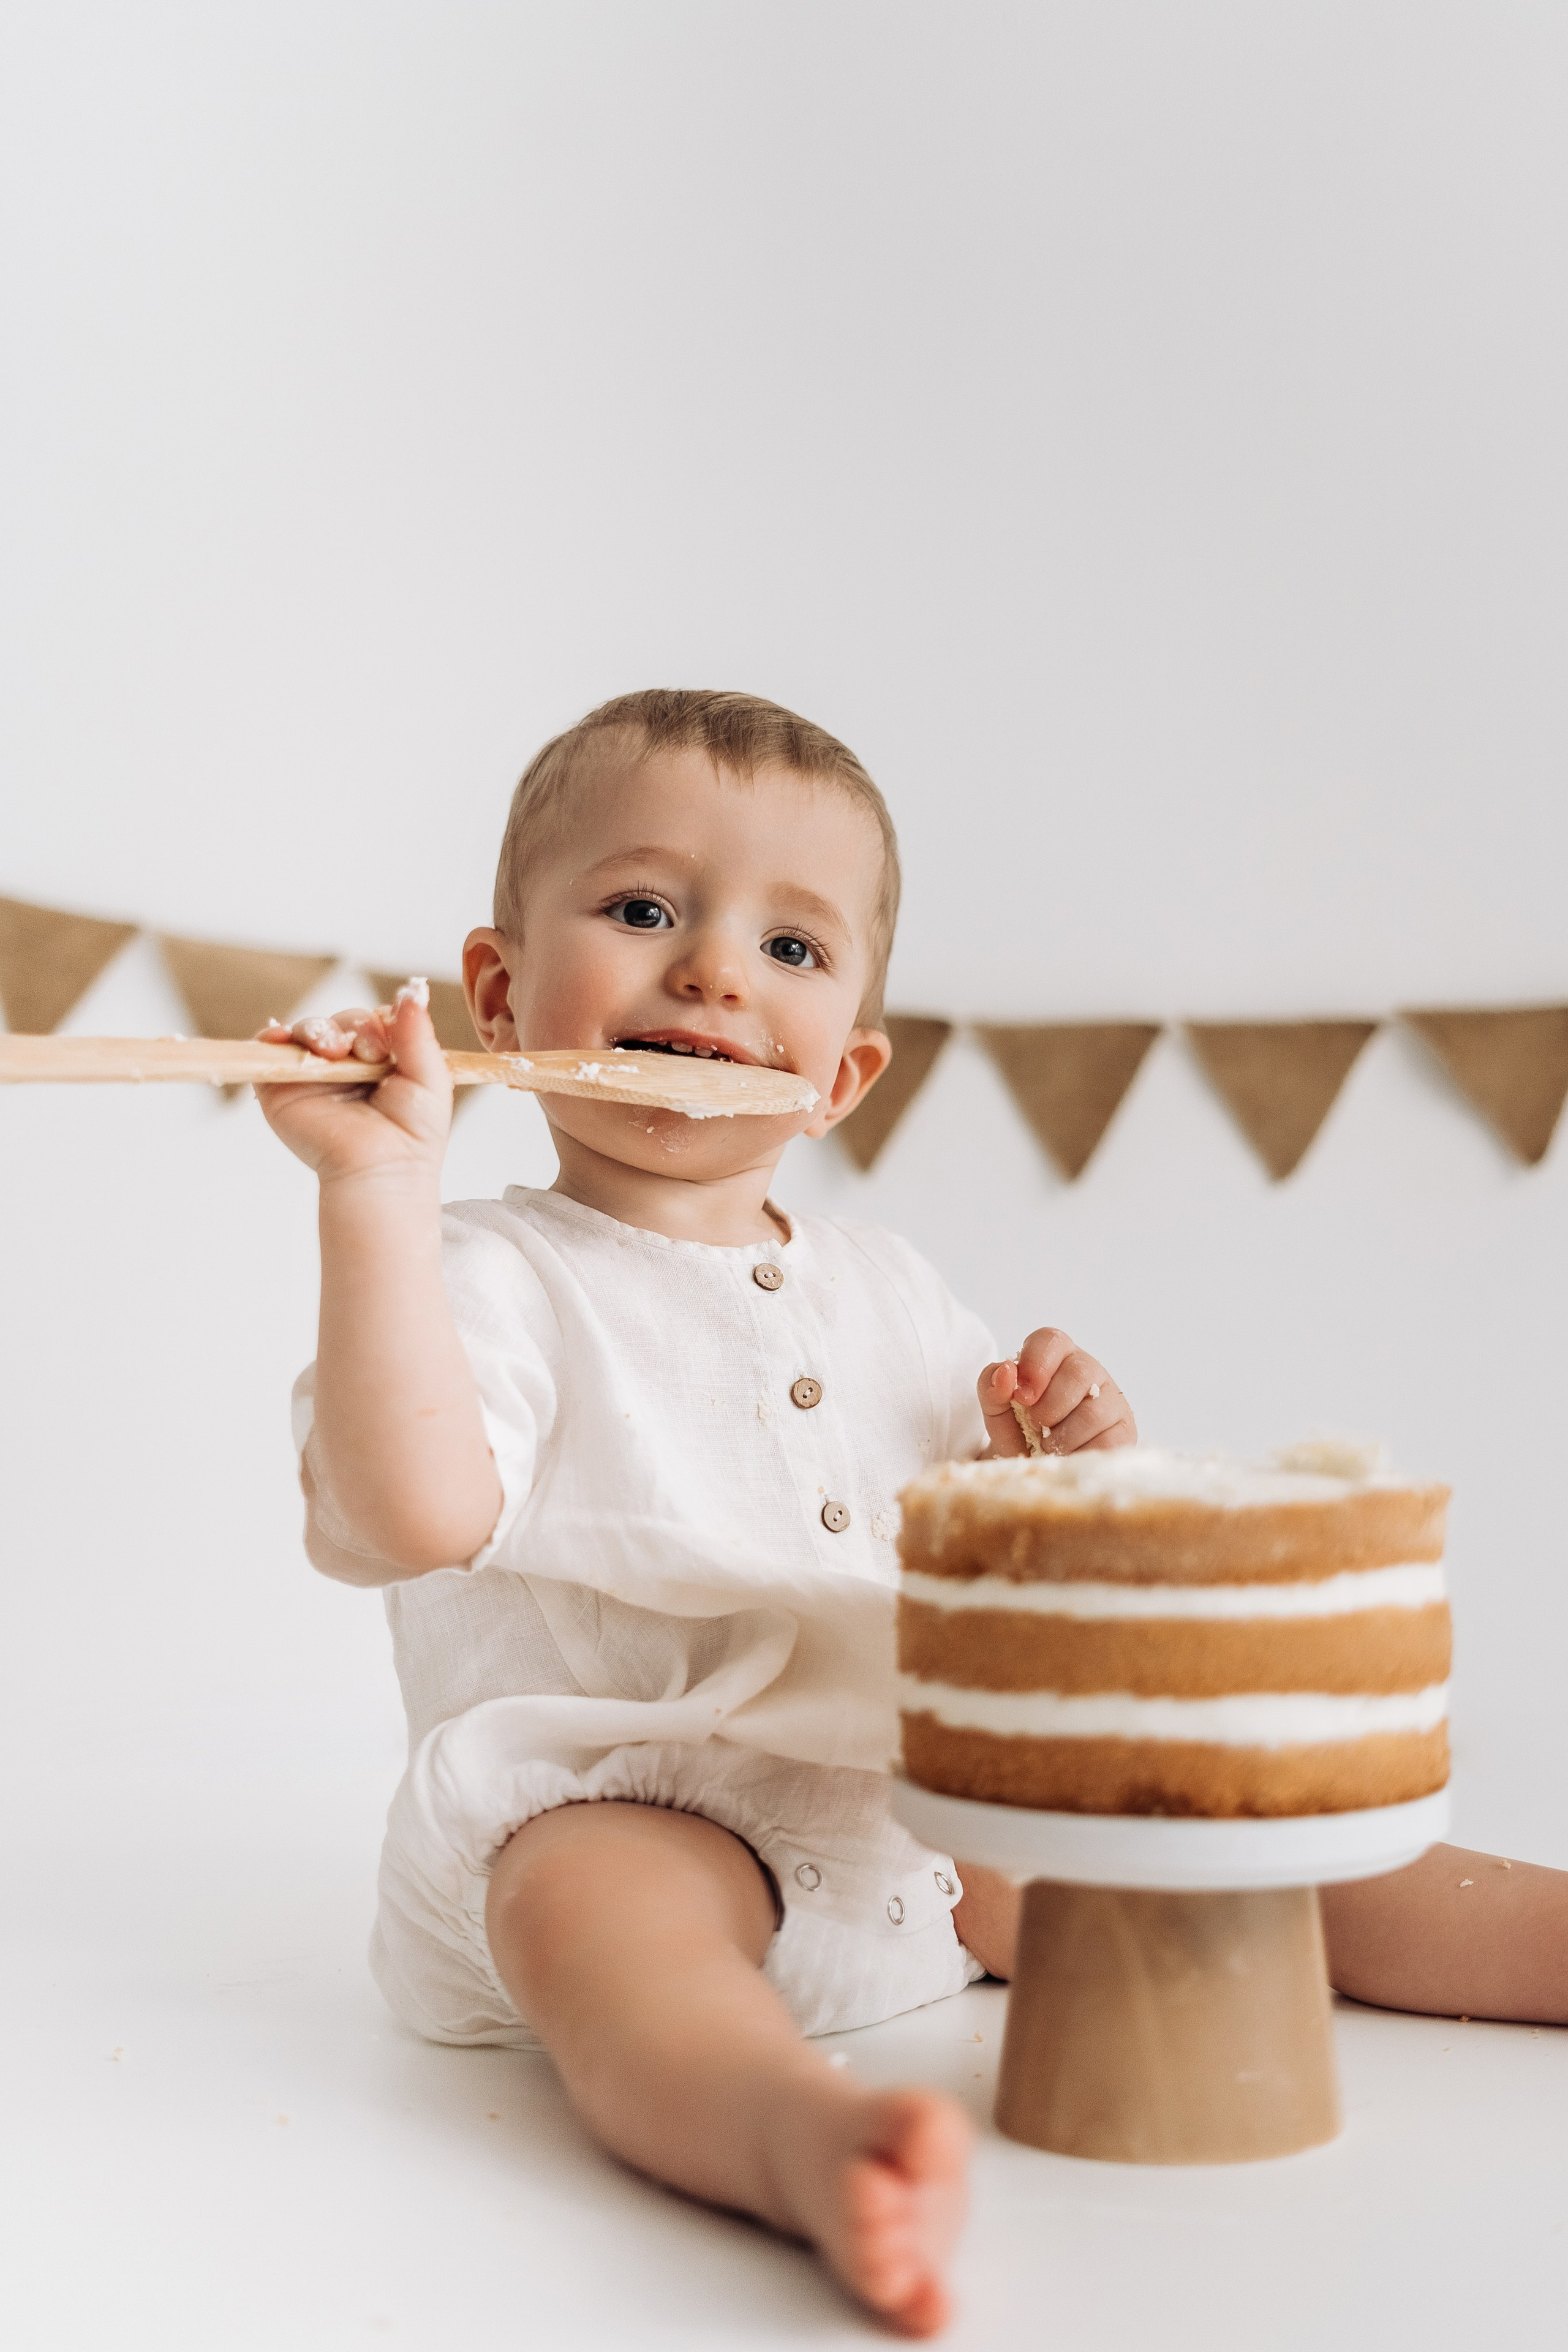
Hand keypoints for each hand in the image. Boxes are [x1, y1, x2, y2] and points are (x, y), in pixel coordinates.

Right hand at [253, 991, 451, 1186]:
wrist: (382, 1169)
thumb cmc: (412, 1132)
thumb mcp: (430, 1077)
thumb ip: (418, 1032)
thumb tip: (413, 990)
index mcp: (380, 1057)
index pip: (374, 1019)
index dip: (380, 1024)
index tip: (388, 1048)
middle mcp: (346, 1062)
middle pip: (342, 1020)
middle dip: (355, 1028)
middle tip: (367, 1054)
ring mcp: (313, 1072)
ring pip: (310, 1029)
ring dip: (321, 1031)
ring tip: (333, 1052)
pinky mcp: (282, 1086)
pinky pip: (270, 1049)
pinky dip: (272, 1038)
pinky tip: (280, 1036)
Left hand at [978, 1329, 1135, 1457]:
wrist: (1035, 1467)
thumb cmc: (1018, 1430)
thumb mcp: (997, 1410)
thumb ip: (992, 1387)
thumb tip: (1006, 1372)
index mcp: (1055, 1355)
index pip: (1051, 1341)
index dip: (1036, 1365)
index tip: (1022, 1396)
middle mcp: (1088, 1370)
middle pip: (1078, 1373)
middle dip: (1050, 1406)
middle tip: (1035, 1426)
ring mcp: (1111, 1399)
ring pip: (1094, 1411)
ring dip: (1063, 1436)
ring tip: (1048, 1446)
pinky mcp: (1124, 1430)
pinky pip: (1108, 1441)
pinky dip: (1080, 1453)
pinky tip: (1068, 1456)